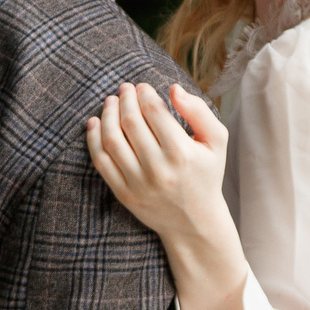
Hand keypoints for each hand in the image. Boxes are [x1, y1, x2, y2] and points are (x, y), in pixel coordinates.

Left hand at [87, 83, 248, 309]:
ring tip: (111, 102)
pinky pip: (101, 161)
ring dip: (107, 115)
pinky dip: (93, 139)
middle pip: (130, 122)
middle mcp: (158, 169)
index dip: (144, 93)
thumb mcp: (216, 142)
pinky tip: (95, 123)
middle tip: (124, 89)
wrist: (194, 222)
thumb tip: (173, 89)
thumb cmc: (206, 174)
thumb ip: (199, 111)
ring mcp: (138, 183)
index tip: (142, 86)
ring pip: (112, 140)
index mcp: (182, 153)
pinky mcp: (124, 194)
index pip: (154, 112)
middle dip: (125, 99)